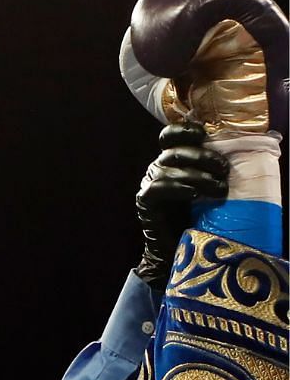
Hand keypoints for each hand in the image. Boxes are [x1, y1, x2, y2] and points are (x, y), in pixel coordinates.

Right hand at [134, 122, 227, 287]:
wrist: (178, 248)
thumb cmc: (199, 215)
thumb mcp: (208, 185)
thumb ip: (210, 168)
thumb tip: (234, 152)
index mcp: (172, 160)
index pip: (170, 136)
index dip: (184, 130)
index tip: (203, 132)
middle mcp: (158, 168)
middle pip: (174, 150)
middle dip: (202, 156)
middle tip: (224, 169)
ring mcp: (150, 184)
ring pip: (168, 168)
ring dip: (196, 176)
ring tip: (218, 188)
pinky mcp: (145, 202)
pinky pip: (157, 188)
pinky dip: (176, 188)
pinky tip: (193, 194)